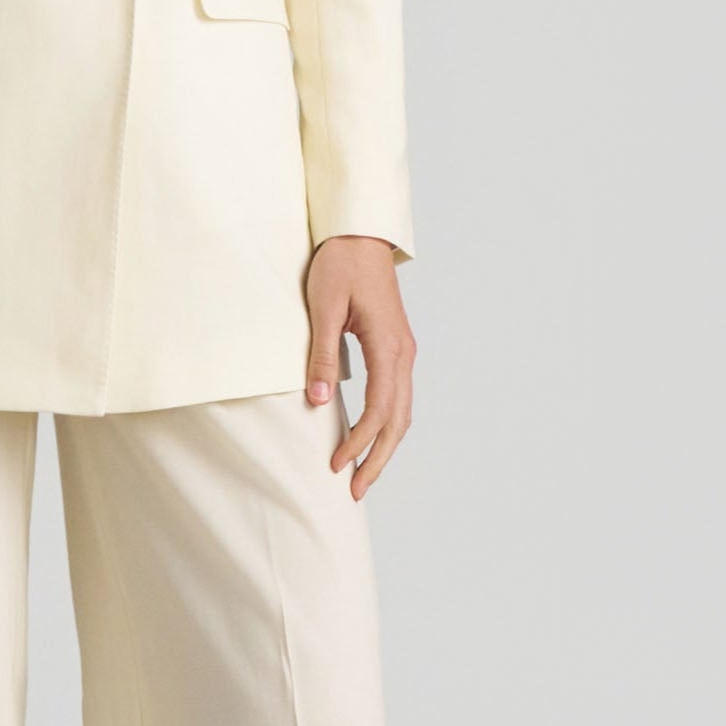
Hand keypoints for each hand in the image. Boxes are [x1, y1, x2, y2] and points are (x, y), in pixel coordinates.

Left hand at [304, 235, 413, 498]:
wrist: (361, 233)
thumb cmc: (341, 264)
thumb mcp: (323, 308)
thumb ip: (322, 354)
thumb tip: (320, 401)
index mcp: (390, 346)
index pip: (380, 409)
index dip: (360, 442)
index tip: (337, 466)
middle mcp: (404, 353)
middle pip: (398, 420)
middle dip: (378, 458)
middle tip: (356, 492)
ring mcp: (403, 351)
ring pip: (402, 411)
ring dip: (384, 445)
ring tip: (363, 473)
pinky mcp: (395, 347)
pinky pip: (397, 395)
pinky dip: (386, 423)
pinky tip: (369, 436)